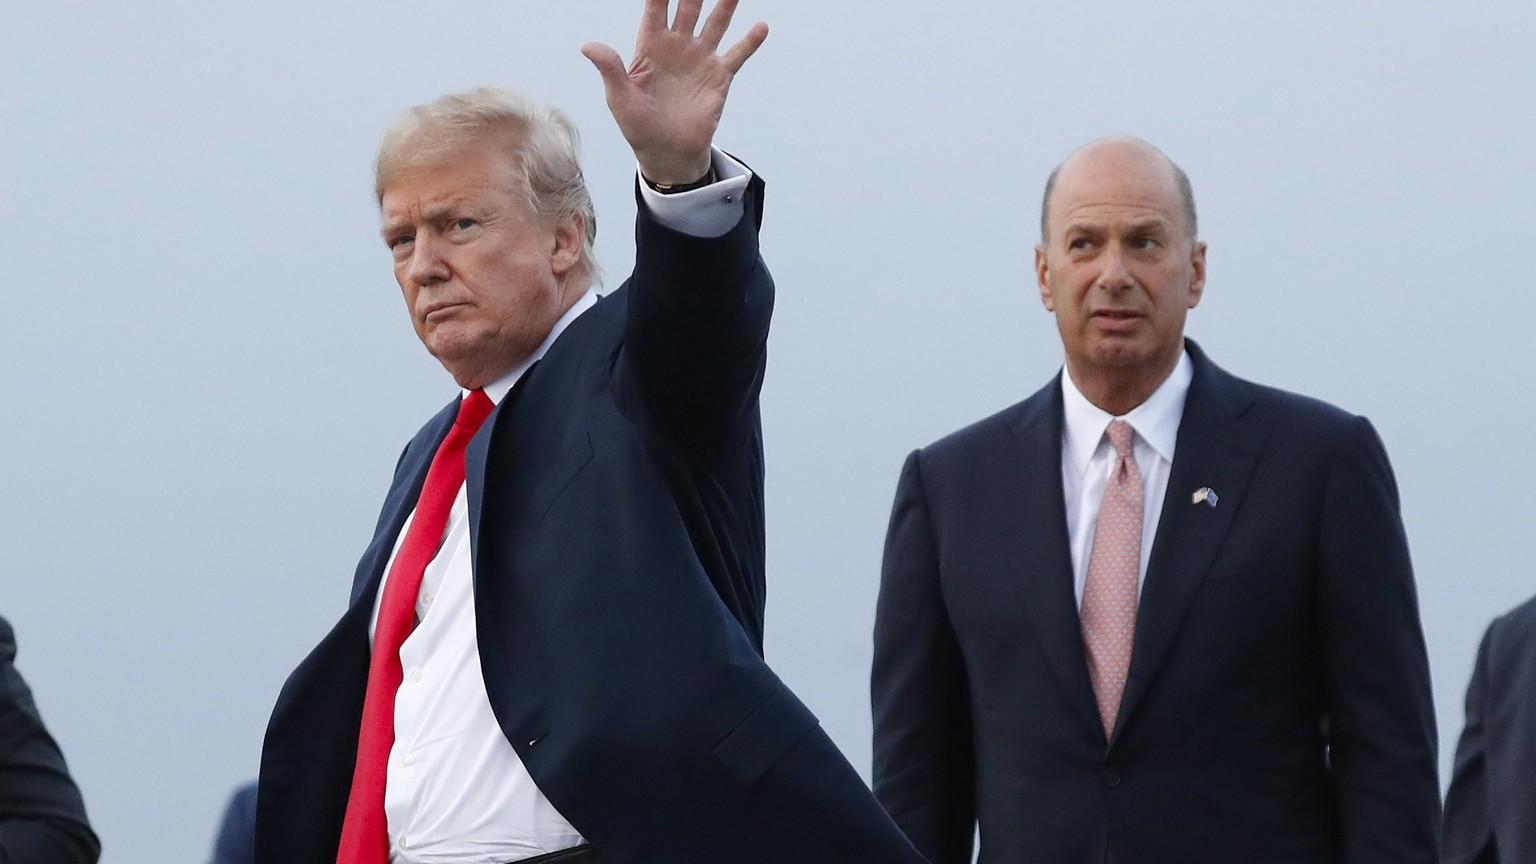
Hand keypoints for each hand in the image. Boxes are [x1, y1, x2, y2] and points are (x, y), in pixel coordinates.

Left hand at [582, 0, 767, 185]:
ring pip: (715, 23)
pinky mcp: (719, 77)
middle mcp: (677, 46)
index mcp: (650, 46)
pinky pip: (737, 55)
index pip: (656, 8)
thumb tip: (587, 46)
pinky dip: (750, 41)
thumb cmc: (638, 126)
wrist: (667, 154)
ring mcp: (700, 59)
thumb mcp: (619, 98)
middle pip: (688, 7)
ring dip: (724, 5)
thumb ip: (609, 68)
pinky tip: (761, 26)